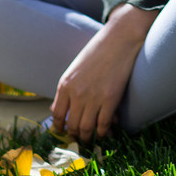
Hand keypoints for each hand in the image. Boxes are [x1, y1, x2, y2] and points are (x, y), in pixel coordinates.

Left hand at [51, 4, 156, 141]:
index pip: (57, 115)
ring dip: (89, 137)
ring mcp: (93, 97)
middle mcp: (77, 93)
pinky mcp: (110, 99)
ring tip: (92, 138)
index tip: (64, 133)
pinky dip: (104, 132)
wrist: (120, 37)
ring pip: (86, 129)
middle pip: (72, 125)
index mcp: (65, 84)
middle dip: (75, 135)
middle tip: (80, 138)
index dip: (60, 128)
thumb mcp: (76, 68)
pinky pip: (103, 125)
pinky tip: (106, 131)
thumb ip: (67, 89)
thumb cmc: (99, 50)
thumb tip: (55, 110)